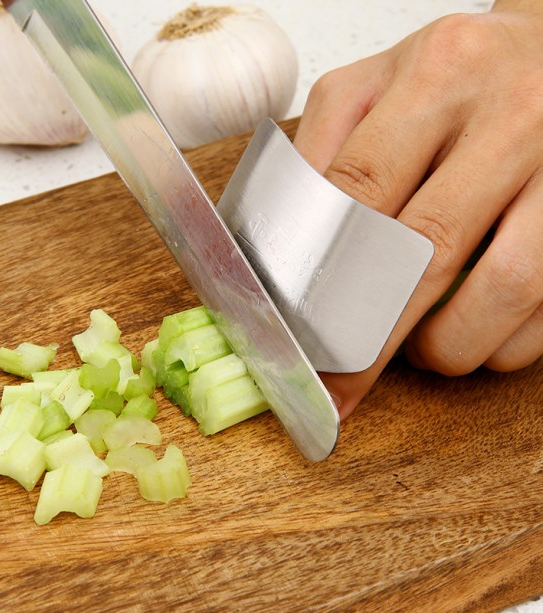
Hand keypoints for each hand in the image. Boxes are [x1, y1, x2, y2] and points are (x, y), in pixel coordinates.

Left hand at [294, 2, 542, 418]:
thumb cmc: (453, 80)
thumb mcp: (374, 88)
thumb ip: (324, 155)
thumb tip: (281, 251)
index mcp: (434, 76)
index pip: (358, 192)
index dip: (320, 278)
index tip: (298, 338)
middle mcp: (507, 116)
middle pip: (426, 251)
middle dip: (372, 338)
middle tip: (343, 386)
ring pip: (504, 287)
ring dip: (447, 345)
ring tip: (421, 351)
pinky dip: (501, 342)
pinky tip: (471, 334)